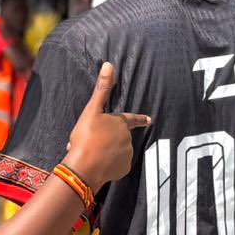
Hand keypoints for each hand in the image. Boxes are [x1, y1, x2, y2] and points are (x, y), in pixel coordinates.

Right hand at [64, 63, 149, 190]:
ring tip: (90, 153)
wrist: (85, 166)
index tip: (149, 120)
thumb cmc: (87, 136)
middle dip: (107, 139)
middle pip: (118, 137)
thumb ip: (102, 89)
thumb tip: (109, 65)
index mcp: (120, 123)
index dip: (140, 119)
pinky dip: (108, 164)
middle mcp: (128, 138)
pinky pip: (116, 165)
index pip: (133, 119)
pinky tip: (97, 164)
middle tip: (90, 141)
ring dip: (105, 152)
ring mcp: (127, 154)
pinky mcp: (124, 169)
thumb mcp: (92, 110)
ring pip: (116, 151)